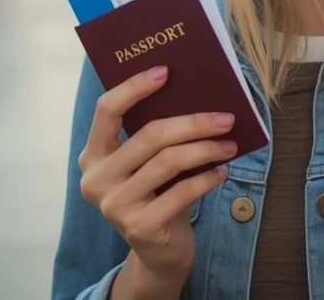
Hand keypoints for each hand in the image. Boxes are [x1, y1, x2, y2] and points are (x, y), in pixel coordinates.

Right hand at [78, 65, 237, 282]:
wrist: (159, 253)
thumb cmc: (158, 195)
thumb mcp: (149, 163)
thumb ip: (156, 136)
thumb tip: (196, 95)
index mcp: (93, 155)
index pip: (107, 110)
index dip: (134, 87)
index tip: (166, 71)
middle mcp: (96, 179)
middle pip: (150, 135)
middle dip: (193, 122)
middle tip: (226, 117)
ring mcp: (114, 205)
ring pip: (168, 161)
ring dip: (206, 149)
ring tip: (229, 144)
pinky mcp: (138, 227)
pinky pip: (181, 192)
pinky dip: (207, 178)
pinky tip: (222, 170)